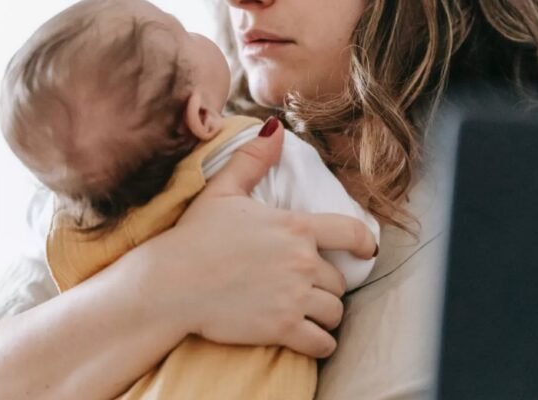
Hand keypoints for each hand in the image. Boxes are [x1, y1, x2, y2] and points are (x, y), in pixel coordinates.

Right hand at [136, 118, 376, 357]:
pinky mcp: (282, 328)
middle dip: (327, 285)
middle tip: (309, 288)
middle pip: (338, 280)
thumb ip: (253, 159)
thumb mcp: (223, 191)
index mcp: (295, 228)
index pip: (350, 232)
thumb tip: (275, 128)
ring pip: (334, 312)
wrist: (170, 284)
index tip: (367, 251)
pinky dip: (321, 342)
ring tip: (311, 314)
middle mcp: (302, 262)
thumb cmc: (194, 236)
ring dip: (326, 314)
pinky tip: (311, 338)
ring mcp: (294, 297)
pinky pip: (322, 342)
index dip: (365, 242)